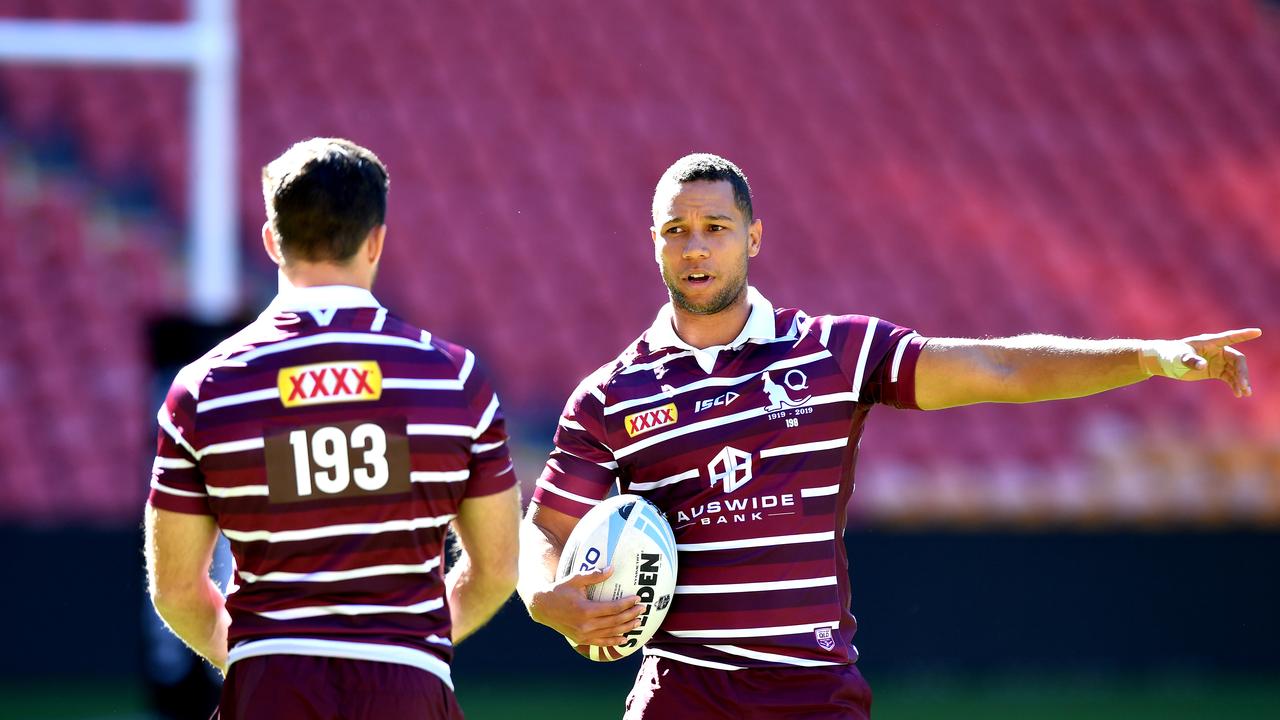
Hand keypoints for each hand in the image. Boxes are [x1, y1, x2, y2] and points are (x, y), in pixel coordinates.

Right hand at [527, 566, 643, 646]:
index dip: (627, 604)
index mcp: (585, 609)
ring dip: (626, 628)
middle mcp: (586, 625)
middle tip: (642, 609)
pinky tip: (624, 639)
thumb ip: (594, 575)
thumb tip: (612, 568)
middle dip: (631, 615)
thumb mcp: (575, 579)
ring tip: (638, 623)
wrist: (542, 607)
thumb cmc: (560, 590)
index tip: (637, 598)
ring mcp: (583, 635)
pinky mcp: (581, 640)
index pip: (613, 608)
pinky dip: (613, 641)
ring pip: (610, 633)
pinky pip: (601, 642)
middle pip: (615, 621)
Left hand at [1141, 328, 1260, 396]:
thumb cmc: (1172, 354)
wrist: (1165, 362)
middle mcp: (1218, 351)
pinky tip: (1238, 394)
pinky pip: (1229, 378)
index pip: (1230, 337)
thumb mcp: (1180, 357)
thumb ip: (1191, 360)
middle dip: (1242, 373)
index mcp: (1211, 342)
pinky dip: (1234, 385)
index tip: (1258, 332)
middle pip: (1237, 360)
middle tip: (1244, 386)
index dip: (1244, 335)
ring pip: (1235, 371)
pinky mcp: (1214, 371)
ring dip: (1241, 381)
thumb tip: (1203, 366)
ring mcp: (1217, 361)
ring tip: (1244, 393)